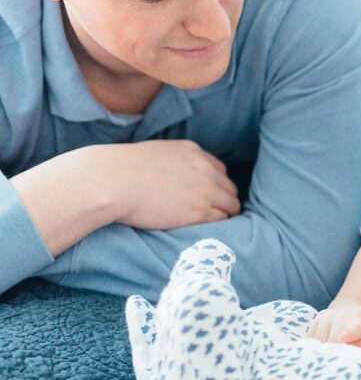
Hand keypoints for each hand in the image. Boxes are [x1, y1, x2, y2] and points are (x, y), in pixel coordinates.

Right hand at [98, 140, 240, 228]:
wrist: (111, 181)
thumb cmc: (122, 169)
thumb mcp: (156, 153)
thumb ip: (174, 161)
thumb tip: (175, 176)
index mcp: (193, 151)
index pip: (219, 169)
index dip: (216, 183)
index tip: (210, 194)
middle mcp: (204, 168)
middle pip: (229, 187)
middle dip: (224, 199)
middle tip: (216, 211)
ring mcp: (204, 190)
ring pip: (230, 205)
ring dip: (224, 213)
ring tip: (213, 223)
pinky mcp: (198, 211)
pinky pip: (220, 219)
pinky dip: (217, 224)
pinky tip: (206, 228)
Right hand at [307, 304, 360, 354]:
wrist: (359, 315)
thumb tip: (354, 352)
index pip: (355, 328)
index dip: (349, 333)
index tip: (343, 338)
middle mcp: (343, 316)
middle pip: (333, 342)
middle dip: (336, 355)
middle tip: (341, 364)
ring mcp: (328, 316)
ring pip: (320, 343)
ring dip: (326, 353)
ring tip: (337, 353)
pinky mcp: (317, 320)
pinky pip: (311, 341)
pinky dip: (317, 349)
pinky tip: (328, 348)